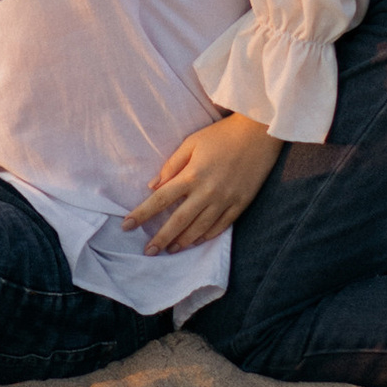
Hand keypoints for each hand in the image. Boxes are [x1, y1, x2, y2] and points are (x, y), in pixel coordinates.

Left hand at [127, 112, 280, 255]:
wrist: (259, 134)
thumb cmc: (221, 135)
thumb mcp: (191, 142)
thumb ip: (171, 165)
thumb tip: (153, 186)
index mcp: (191, 175)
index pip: (160, 199)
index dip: (142, 214)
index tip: (126, 226)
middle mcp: (207, 192)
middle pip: (178, 221)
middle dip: (161, 239)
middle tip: (148, 252)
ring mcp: (225, 201)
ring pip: (199, 229)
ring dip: (182, 242)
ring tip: (169, 250)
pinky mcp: (240, 205)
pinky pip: (221, 227)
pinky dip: (206, 236)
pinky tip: (196, 242)